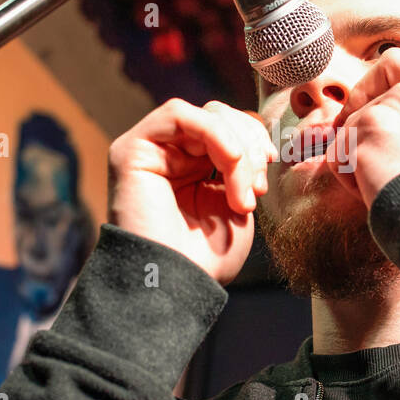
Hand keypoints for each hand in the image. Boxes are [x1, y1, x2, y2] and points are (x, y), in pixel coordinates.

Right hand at [108, 99, 276, 284]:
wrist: (174, 284)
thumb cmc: (204, 258)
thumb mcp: (235, 204)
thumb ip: (240, 167)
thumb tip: (252, 139)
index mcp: (192, 168)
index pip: (228, 129)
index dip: (254, 140)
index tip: (268, 169)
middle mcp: (169, 155)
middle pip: (220, 117)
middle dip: (250, 145)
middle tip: (257, 188)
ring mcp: (149, 150)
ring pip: (205, 115)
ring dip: (236, 147)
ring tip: (243, 190)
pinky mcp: (132, 149)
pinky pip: (178, 114)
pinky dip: (214, 132)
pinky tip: (229, 162)